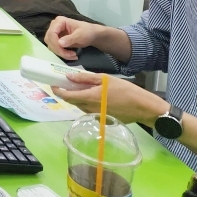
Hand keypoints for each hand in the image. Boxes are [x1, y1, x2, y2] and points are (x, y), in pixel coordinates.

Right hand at [44, 16, 98, 60]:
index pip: (51, 33)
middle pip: (49, 40)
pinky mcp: (57, 41)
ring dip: (61, 53)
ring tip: (72, 55)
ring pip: (51, 46)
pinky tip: (70, 55)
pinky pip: (55, 49)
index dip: (55, 43)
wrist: (92, 35)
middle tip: (70, 55)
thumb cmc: (87, 31)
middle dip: (59, 49)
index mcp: (59, 21)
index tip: (63, 50)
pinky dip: (62, 54)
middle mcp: (55, 27)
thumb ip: (70, 39)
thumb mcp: (80, 35)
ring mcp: (55, 34)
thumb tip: (60, 43)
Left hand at [53, 71, 167, 128]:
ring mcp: (96, 116)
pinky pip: (89, 110)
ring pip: (80, 106)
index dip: (58, 91)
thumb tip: (69, 76)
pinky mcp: (102, 119)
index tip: (53, 84)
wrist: (143, 107)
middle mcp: (90, 109)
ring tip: (81, 87)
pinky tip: (93, 95)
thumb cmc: (126, 90)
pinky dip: (86, 103)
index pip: (67, 96)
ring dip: (77, 98)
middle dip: (67, 93)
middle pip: (72, 102)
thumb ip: (86, 78)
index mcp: (90, 97)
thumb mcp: (105, 79)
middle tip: (66, 83)